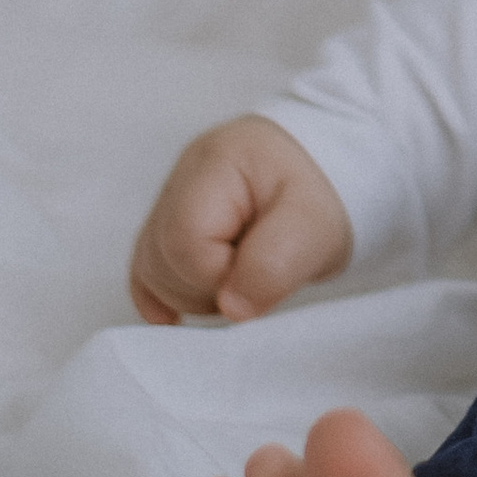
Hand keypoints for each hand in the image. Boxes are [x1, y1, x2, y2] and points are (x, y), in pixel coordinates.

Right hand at [129, 116, 351, 325]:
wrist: (330, 170)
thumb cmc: (325, 192)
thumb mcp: (316, 227)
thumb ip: (274, 264)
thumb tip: (231, 308)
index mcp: (218, 161)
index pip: (185, 242)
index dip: (219, 276)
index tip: (262, 274)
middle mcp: (184, 175)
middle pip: (161, 258)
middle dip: (206, 288)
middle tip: (255, 278)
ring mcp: (172, 198)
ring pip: (150, 268)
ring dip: (192, 293)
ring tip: (239, 278)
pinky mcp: (168, 223)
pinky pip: (146, 269)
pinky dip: (164, 296)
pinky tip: (179, 315)